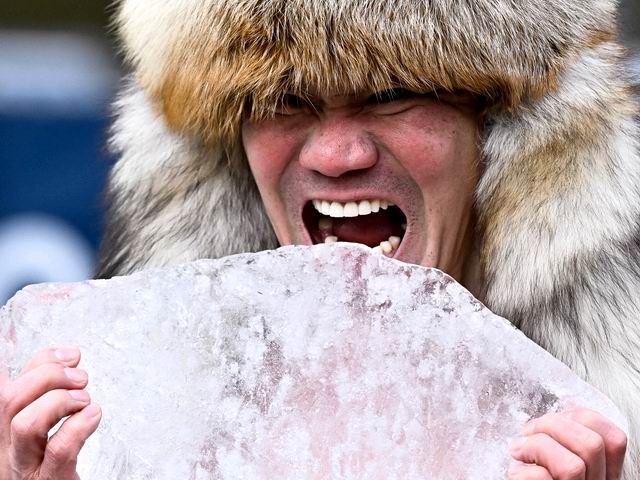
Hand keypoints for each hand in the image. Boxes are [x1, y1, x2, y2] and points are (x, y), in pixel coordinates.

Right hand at [0, 347, 100, 479]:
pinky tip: (93, 416)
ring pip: (25, 424)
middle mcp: (7, 449)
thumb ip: (51, 393)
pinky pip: (59, 450)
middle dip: (49, 376)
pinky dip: (79, 426)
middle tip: (81, 377)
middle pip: (10, 400)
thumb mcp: (45, 429)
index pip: (3, 389)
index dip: (33, 363)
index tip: (68, 352)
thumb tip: (68, 355)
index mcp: (4, 431)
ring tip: (84, 400)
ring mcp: (25, 468)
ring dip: (60, 401)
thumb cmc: (56, 468)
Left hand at [508, 408, 626, 478]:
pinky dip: (520, 471)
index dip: (579, 418)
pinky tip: (516, 473)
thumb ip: (564, 442)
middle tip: (528, 433)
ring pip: (572, 466)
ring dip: (535, 447)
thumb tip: (553, 419)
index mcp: (603, 474)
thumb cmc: (536, 476)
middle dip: (552, 426)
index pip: (613, 438)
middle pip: (592, 446)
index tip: (552, 424)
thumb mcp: (556, 458)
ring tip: (519, 451)